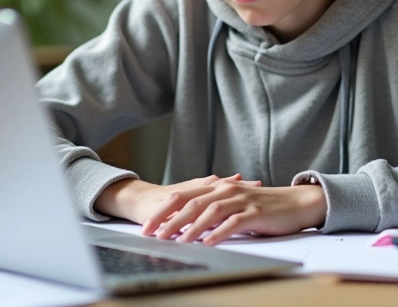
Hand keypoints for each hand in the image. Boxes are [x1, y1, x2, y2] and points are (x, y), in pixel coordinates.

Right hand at [95, 174, 259, 225]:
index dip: (242, 185)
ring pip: (205, 195)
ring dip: (222, 197)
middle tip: (257, 188)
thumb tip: (232, 184)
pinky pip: (185, 208)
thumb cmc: (163, 202)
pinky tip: (209, 213)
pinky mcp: (169, 207)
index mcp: (198, 188)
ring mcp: (181, 197)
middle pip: (219, 187)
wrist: (137, 201)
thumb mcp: (188, 195)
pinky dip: (197, 211)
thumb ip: (207, 190)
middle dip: (238, 188)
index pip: (223, 185)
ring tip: (239, 199)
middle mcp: (192, 189)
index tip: (260, 184)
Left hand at [143, 183, 326, 245]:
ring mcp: (241, 200)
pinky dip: (218, 233)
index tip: (147, 227)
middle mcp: (226, 190)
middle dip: (169, 220)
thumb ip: (213, 211)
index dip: (163, 211)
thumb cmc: (264, 207)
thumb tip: (187, 226)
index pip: (183, 196)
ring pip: (209, 212)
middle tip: (153, 235)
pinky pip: (233, 222)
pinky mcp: (255, 212)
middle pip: (191, 203)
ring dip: (189, 227)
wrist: (296, 203)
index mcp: (218, 188)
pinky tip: (207, 243)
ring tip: (176, 241)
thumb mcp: (235, 205)